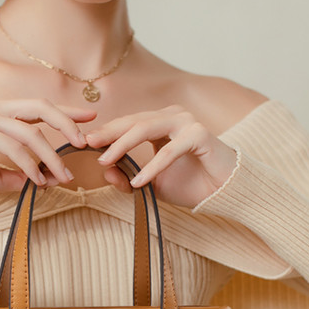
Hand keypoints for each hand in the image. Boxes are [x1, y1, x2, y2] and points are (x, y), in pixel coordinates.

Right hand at [0, 98, 96, 198]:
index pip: (38, 108)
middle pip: (39, 108)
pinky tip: (37, 181)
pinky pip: (12, 146)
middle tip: (84, 143)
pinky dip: (29, 164)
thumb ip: (20, 175)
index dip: (65, 112)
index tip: (90, 118)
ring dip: (50, 157)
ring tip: (63, 177)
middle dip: (66, 123)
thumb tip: (49, 181)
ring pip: (29, 132)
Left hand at [85, 106, 236, 207]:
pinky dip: (152, 168)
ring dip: (123, 145)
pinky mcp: (200, 135)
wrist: (226, 192)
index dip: (106, 132)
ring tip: (105, 161)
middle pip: (133, 121)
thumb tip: (104, 172)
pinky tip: (139, 182)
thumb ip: (128, 178)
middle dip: (108, 133)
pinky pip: (169, 151)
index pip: (128, 123)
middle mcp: (173, 116)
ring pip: (146, 128)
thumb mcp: (153, 184)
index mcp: (161, 122)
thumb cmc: (191, 185)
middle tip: (88, 144)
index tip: (83, 143)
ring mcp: (187, 122)